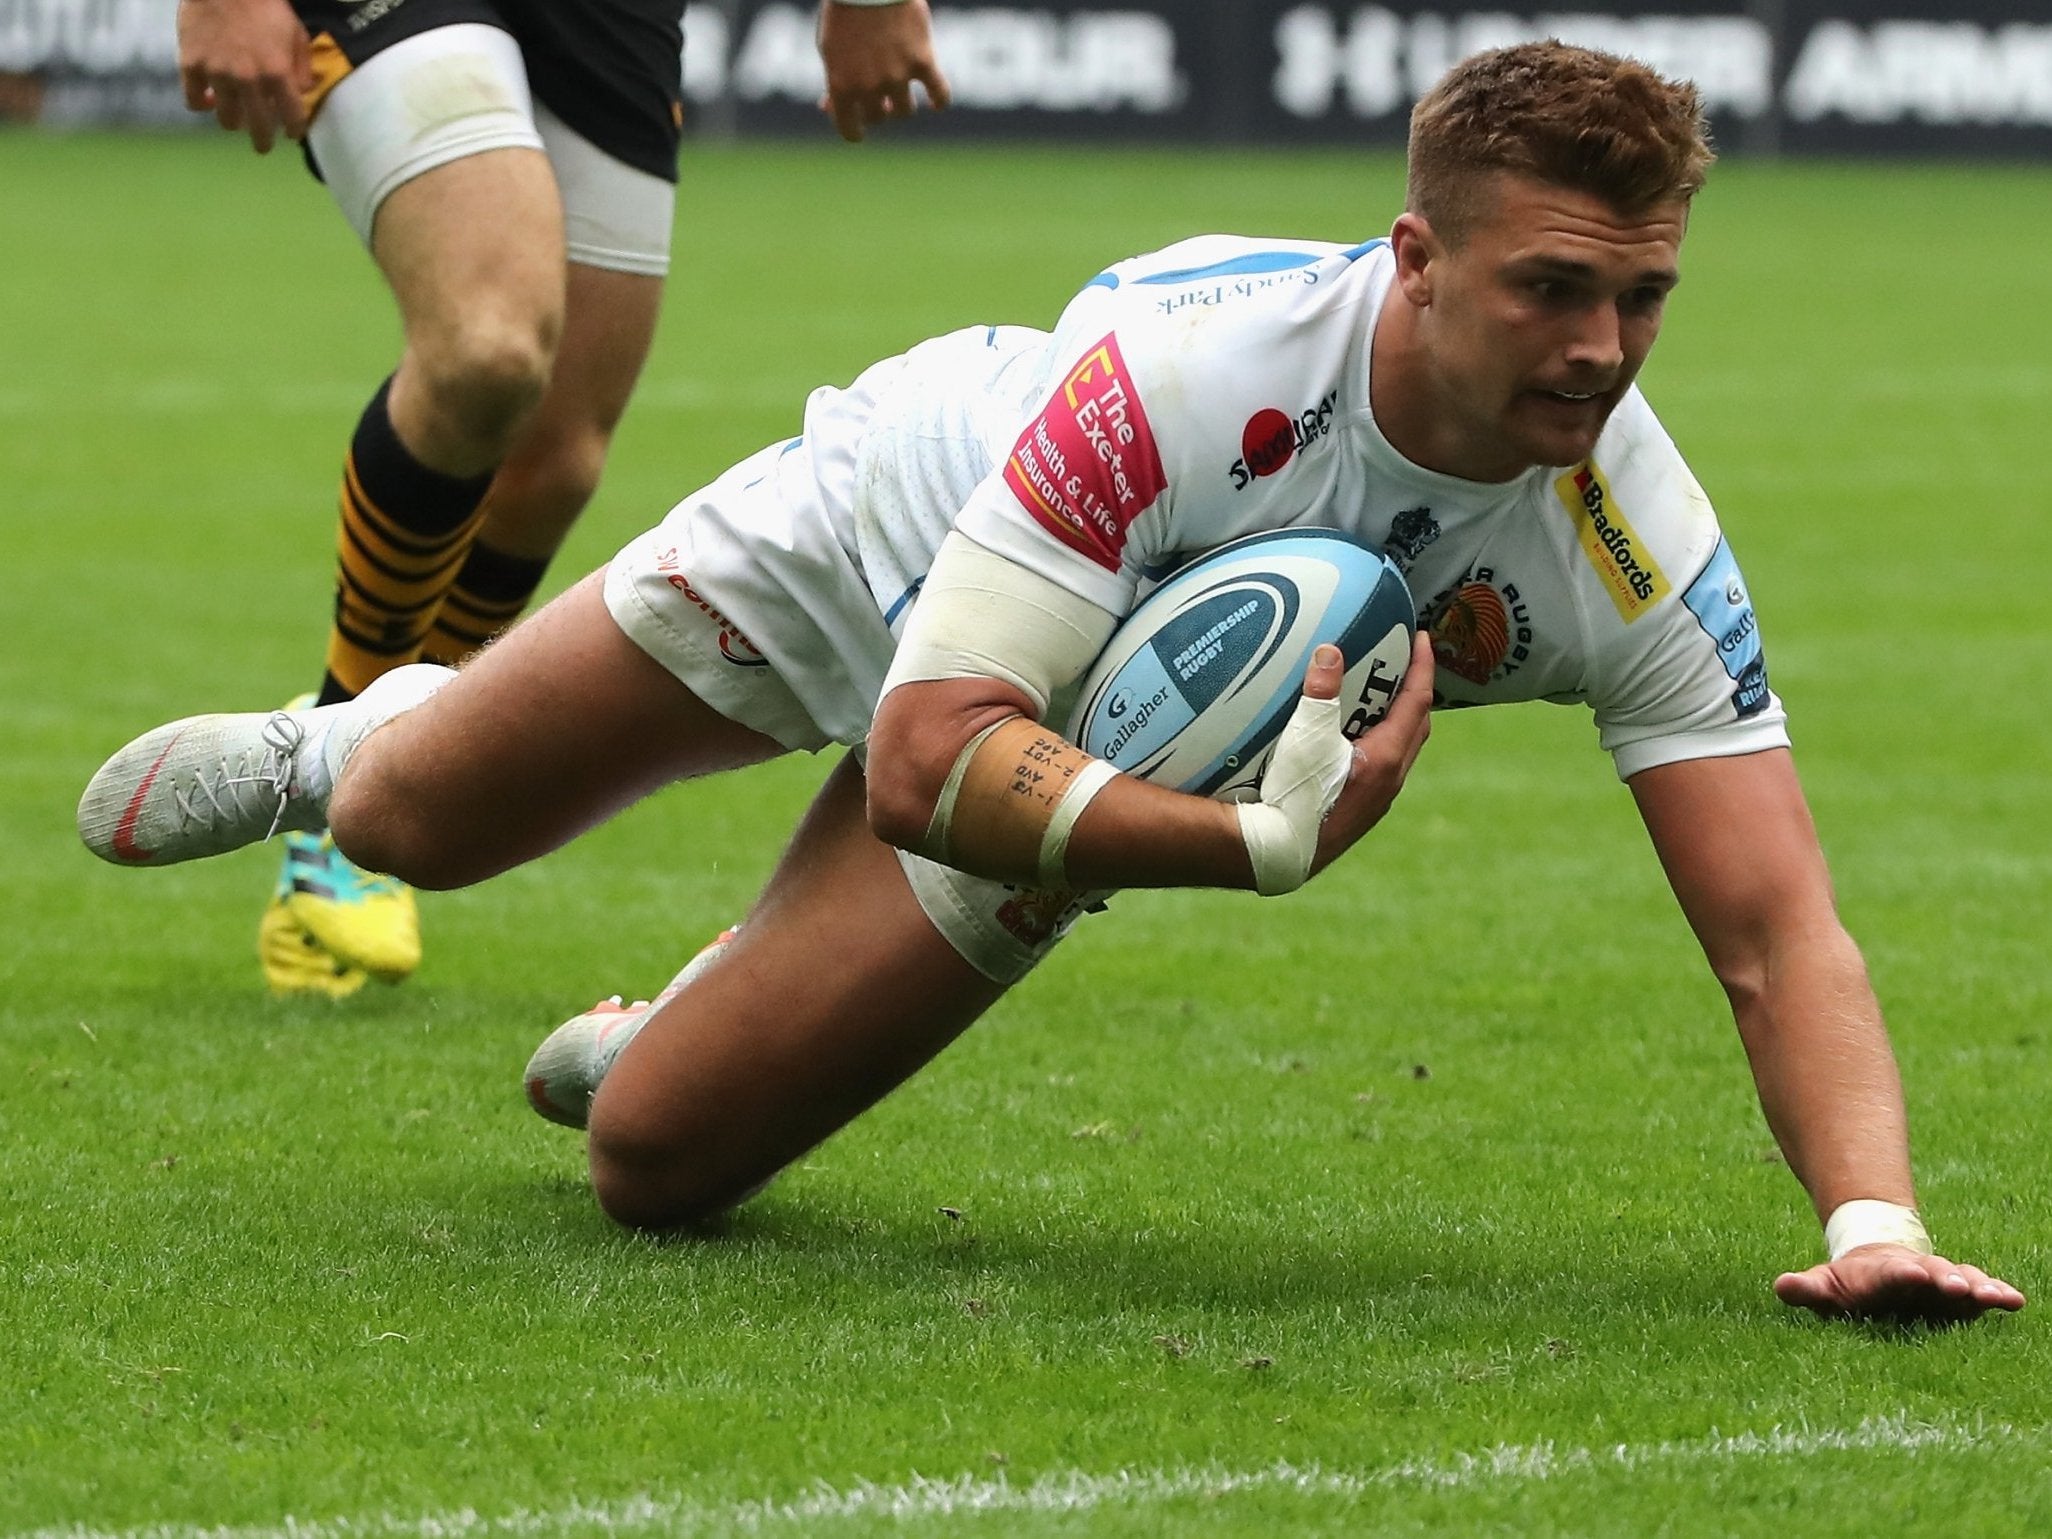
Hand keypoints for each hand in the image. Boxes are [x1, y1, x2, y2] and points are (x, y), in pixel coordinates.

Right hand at [177, 0, 311, 153]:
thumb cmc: (263, 4)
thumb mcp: (296, 32)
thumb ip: (302, 67)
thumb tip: (303, 94)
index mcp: (278, 73)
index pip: (292, 117)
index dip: (294, 130)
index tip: (291, 133)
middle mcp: (248, 80)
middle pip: (258, 128)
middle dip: (263, 141)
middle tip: (263, 145)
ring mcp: (217, 75)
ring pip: (226, 120)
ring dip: (234, 123)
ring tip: (236, 118)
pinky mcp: (191, 66)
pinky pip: (193, 100)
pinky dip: (202, 105)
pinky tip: (208, 100)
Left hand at [816, 0, 951, 142]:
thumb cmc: (844, 10)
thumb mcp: (828, 47)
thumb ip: (833, 80)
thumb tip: (830, 106)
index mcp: (841, 84)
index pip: (850, 128)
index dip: (854, 128)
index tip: (857, 123)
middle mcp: (869, 86)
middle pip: (878, 117)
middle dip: (877, 110)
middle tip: (878, 97)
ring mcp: (898, 75)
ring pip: (905, 111)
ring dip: (901, 105)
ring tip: (901, 93)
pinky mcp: (923, 61)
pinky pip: (939, 93)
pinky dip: (939, 101)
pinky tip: (936, 103)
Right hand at [1310, 630, 1434, 875]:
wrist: (1276, 851)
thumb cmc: (1292, 796)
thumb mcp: (1305, 737)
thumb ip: (1320, 692)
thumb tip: (1330, 653)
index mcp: (1386, 758)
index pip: (1417, 702)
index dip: (1423, 667)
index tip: (1422, 640)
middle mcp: (1391, 781)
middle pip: (1417, 727)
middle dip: (1414, 693)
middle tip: (1403, 667)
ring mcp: (1377, 800)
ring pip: (1401, 750)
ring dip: (1397, 721)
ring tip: (1379, 700)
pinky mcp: (1360, 812)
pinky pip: (1383, 768)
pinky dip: (1380, 743)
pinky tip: (1352, 741)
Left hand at [1775, 1244, 2025, 1323]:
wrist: (1878, 1263)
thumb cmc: (1850, 1284)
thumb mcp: (1826, 1286)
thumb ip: (1807, 1289)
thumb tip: (1782, 1287)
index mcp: (1881, 1274)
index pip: (1889, 1274)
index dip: (1898, 1274)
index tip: (1908, 1273)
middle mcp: (1916, 1274)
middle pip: (1932, 1274)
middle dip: (1944, 1279)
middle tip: (1955, 1286)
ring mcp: (1940, 1282)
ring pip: (1962, 1280)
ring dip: (1977, 1287)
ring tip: (1996, 1296)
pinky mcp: (1960, 1293)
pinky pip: (1981, 1292)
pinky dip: (1997, 1294)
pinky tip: (2014, 1301)